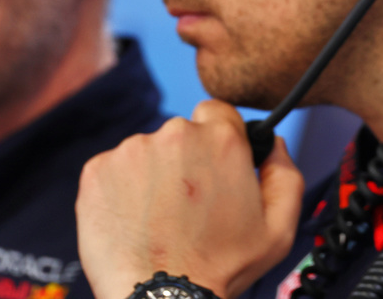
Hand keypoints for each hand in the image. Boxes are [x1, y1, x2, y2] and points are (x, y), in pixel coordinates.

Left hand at [76, 100, 304, 298]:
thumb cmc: (220, 269)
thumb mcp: (278, 230)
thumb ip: (285, 176)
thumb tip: (274, 145)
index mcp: (221, 140)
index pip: (217, 112)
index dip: (218, 140)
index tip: (212, 168)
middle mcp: (175, 133)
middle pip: (181, 134)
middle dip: (185, 162)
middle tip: (187, 208)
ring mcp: (132, 149)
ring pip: (146, 153)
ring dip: (152, 176)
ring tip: (158, 221)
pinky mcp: (97, 170)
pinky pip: (113, 170)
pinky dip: (120, 191)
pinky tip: (133, 223)